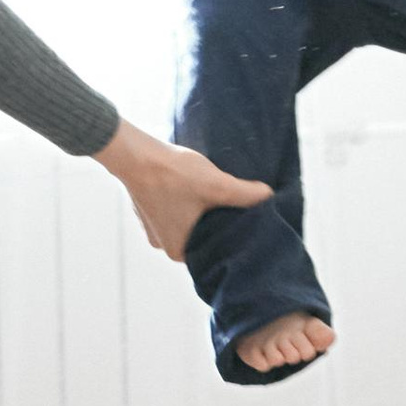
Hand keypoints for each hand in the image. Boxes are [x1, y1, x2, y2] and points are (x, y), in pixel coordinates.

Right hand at [96, 118, 270, 258]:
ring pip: (189, 223)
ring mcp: (153, 228)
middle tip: (237, 208)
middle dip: (218, 222)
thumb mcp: (216, 185)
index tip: (246, 222)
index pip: (215, 250)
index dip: (232, 236)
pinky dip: (187, 202)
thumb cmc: (173, 174)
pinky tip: (198, 189)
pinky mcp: (148, 209)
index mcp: (179, 251)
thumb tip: (270, 196)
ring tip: (219, 197)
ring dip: (202, 211)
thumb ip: (245, 194)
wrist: (135, 154)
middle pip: (202, 236)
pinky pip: (176, 211)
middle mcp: (164, 245)